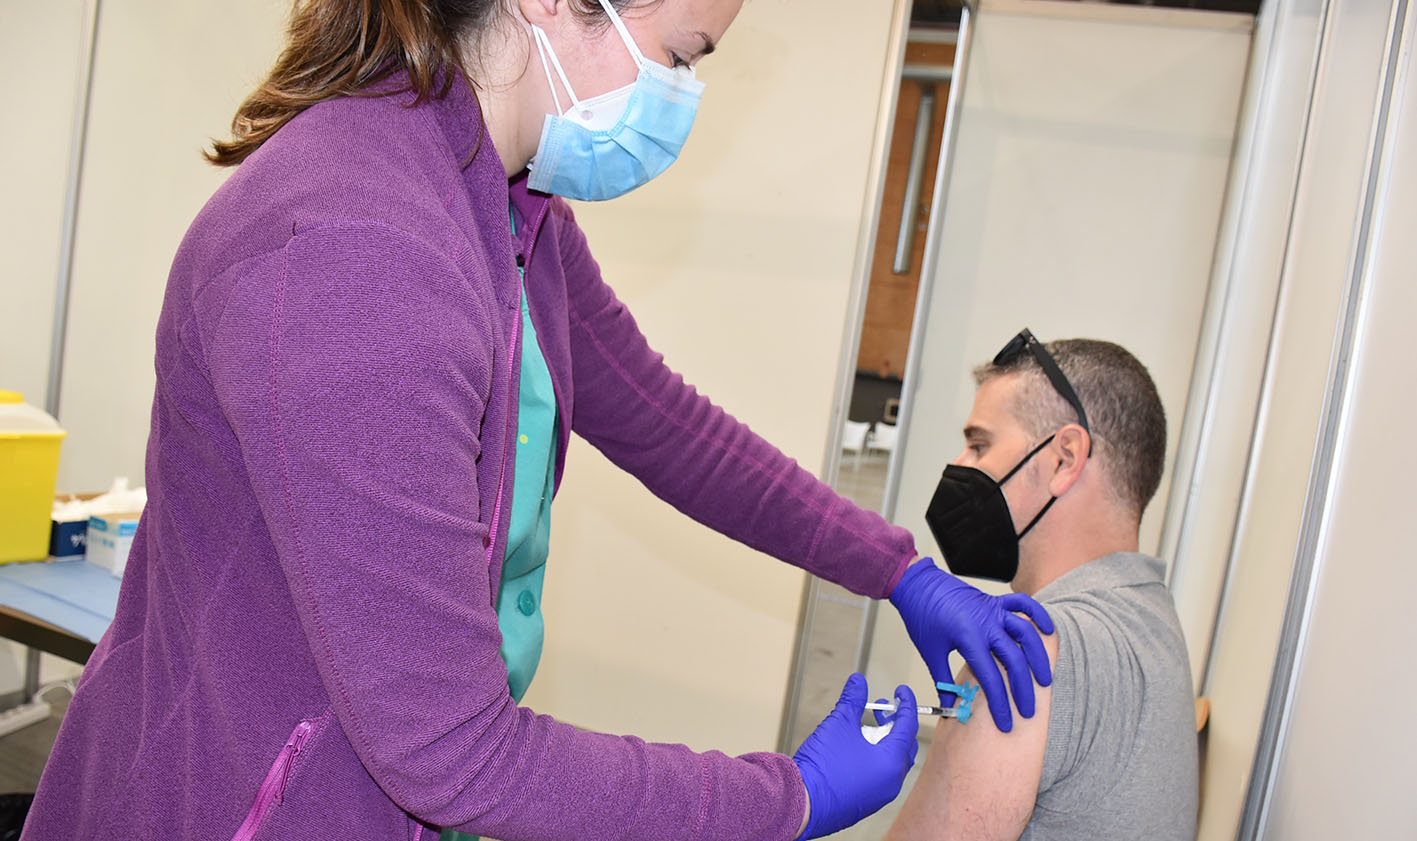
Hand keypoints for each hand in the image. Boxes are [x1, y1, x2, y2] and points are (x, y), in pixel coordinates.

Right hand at [792, 674, 918, 839]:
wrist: (802, 803)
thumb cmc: (823, 767)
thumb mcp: (839, 724)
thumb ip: (853, 700)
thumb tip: (858, 682)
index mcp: (891, 761)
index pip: (908, 726)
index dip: (906, 703)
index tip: (901, 691)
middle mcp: (891, 781)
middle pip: (903, 746)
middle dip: (895, 723)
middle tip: (883, 708)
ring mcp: (879, 795)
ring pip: (891, 763)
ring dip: (883, 741)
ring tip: (864, 727)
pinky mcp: (866, 802)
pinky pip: (879, 776)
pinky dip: (874, 758)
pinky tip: (856, 749)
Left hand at [888, 558, 1052, 730]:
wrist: (917, 584)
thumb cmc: (922, 616)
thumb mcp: (931, 652)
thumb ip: (944, 682)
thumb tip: (950, 707)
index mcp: (968, 638)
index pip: (990, 678)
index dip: (1000, 704)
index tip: (1006, 722)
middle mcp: (986, 623)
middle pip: (1014, 660)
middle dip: (1023, 690)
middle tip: (1027, 711)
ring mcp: (993, 609)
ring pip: (1026, 634)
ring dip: (1038, 658)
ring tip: (1044, 680)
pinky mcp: (995, 600)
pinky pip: (1023, 604)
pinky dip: (1038, 615)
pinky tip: (1048, 630)